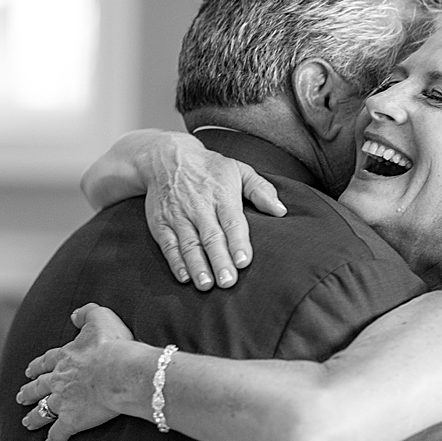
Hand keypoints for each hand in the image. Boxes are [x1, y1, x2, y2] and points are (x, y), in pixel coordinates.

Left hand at [17, 304, 134, 440]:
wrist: (120, 371)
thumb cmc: (114, 344)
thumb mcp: (101, 318)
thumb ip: (87, 313)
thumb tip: (74, 314)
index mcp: (66, 357)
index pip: (47, 361)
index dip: (38, 365)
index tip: (30, 370)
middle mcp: (59, 380)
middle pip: (40, 387)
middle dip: (29, 392)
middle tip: (21, 397)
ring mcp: (63, 401)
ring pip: (43, 411)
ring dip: (34, 417)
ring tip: (26, 422)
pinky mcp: (72, 421)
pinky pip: (58, 436)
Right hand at [139, 132, 286, 289]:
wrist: (166, 156)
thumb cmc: (210, 167)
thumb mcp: (239, 169)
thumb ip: (261, 190)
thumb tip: (281, 210)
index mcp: (221, 194)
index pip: (231, 221)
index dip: (237, 242)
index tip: (244, 261)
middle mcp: (199, 206)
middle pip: (210, 237)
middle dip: (219, 261)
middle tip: (229, 282)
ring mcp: (178, 216)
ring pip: (189, 244)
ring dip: (197, 266)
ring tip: (206, 285)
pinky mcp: (160, 223)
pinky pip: (168, 245)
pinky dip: (175, 262)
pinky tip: (184, 277)